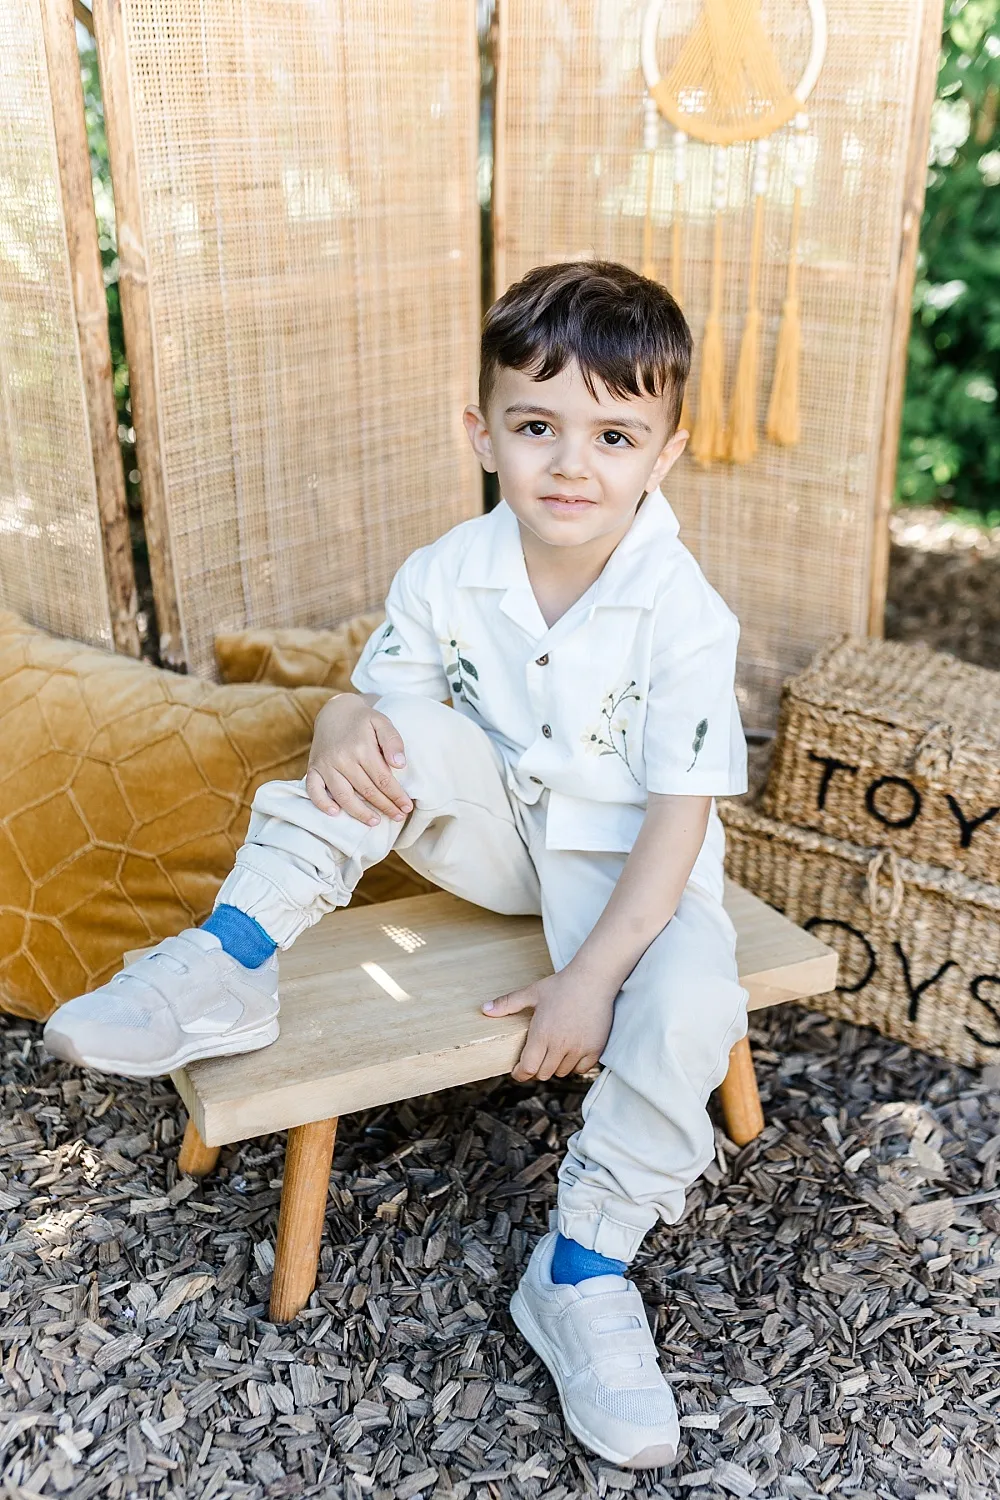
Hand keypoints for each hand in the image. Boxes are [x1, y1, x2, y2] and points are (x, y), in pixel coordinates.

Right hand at [306, 694, 412, 825]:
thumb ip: (393, 741)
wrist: (334, 711)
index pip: (383, 779)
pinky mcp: (313, 768)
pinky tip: (336, 813)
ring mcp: (325, 765)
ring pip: (343, 795)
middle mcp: (342, 758)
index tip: (407, 807)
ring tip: (375, 822)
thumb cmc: (362, 720)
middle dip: (385, 807)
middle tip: (398, 817)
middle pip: (366, 791)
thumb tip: (400, 764)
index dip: (396, 796)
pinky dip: (322, 803)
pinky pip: (313, 790)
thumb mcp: (382, 722)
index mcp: (361, 747)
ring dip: (360, 813)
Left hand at [483, 967, 615, 1081]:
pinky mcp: (595, 1049)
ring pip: (562, 1072)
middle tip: (535, 1058)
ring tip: (553, 1052)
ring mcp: (579, 1048)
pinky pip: (581, 1069)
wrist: (593, 979)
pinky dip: (574, 1065)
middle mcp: (560, 1045)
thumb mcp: (532, 992)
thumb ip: (507, 1003)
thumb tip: (484, 1009)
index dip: (520, 1074)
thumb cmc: (562, 985)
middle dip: (536, 1069)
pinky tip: (571, 1051)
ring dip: (555, 1066)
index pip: (528, 1069)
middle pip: (543, 1074)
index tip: (518, 1071)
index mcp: (542, 1034)